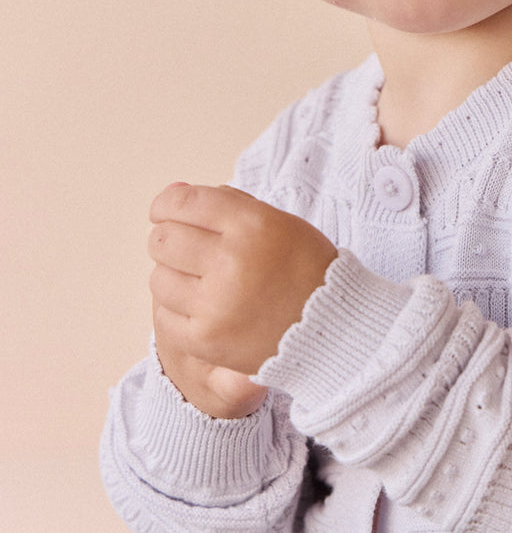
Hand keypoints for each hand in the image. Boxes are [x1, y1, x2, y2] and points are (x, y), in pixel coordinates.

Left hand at [148, 183, 336, 416]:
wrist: (332, 328)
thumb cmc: (303, 268)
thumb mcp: (279, 222)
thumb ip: (227, 203)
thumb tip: (170, 193)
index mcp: (252, 225)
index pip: (183, 202)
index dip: (166, 204)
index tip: (164, 211)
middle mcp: (232, 261)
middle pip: (164, 239)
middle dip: (169, 239)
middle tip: (185, 248)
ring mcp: (216, 303)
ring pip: (159, 278)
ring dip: (174, 276)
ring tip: (200, 281)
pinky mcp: (206, 339)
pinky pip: (164, 316)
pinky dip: (178, 311)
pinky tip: (202, 308)